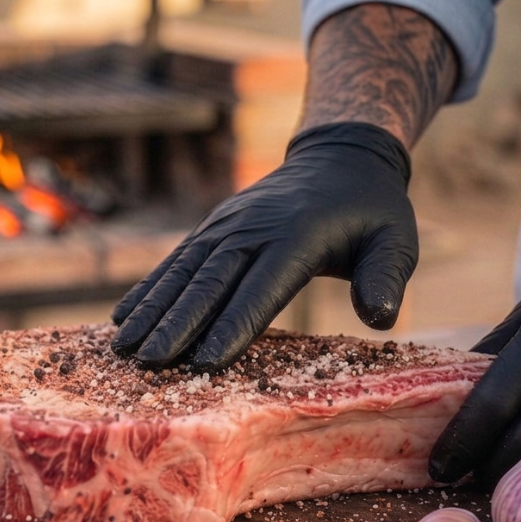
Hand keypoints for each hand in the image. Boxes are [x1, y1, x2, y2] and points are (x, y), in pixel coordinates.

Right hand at [110, 122, 417, 370]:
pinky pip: (175, 261)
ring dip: (152, 310)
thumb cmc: (372, 211)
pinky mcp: (212, 228)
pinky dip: (148, 288)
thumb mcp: (396, 239)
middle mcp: (252, 229)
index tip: (205, 363)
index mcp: (297, 237)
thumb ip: (387, 277)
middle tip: (149, 363)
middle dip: (177, 325)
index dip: (233, 327)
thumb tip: (381, 318)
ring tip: (124, 347)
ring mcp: (226, 226)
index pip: (261, 289)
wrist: (338, 158)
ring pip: (183, 272)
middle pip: (210, 283)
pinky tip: (124, 315)